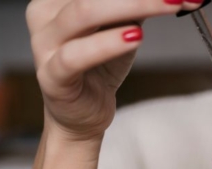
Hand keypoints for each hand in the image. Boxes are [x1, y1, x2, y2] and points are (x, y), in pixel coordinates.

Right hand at [27, 0, 203, 140]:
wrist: (82, 116)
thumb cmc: (99, 69)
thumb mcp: (121, 28)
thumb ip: (135, 6)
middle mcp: (45, 15)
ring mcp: (44, 45)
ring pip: (84, 13)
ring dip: (131, 6)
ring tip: (167, 6)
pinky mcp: (52, 75)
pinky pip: (78, 55)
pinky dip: (108, 43)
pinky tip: (136, 37)